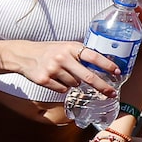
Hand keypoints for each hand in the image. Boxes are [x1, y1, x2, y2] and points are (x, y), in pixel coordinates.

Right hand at [0, 38, 117, 94]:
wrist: (24, 55)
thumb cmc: (49, 51)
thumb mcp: (65, 47)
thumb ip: (80, 54)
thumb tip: (101, 67)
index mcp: (71, 47)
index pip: (93, 56)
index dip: (107, 65)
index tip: (117, 72)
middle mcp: (63, 57)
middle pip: (88, 76)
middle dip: (102, 86)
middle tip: (111, 93)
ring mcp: (53, 69)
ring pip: (74, 84)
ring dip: (72, 83)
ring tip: (62, 74)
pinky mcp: (44, 79)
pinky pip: (62, 90)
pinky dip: (61, 87)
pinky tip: (54, 79)